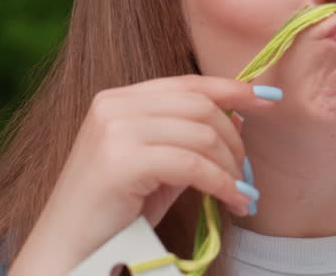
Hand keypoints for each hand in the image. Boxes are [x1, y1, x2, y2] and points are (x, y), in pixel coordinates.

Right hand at [8, 76, 278, 274]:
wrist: (68, 253)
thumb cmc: (114, 215)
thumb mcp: (157, 166)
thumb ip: (189, 138)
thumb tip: (240, 115)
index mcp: (118, 99)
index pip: (187, 83)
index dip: (232, 89)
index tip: (268, 100)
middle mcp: (113, 106)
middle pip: (200, 106)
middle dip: (235, 139)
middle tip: (247, 174)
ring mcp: (114, 130)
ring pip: (201, 134)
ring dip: (231, 167)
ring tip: (240, 193)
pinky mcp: (120, 161)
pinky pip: (192, 165)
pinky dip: (221, 184)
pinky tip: (232, 201)